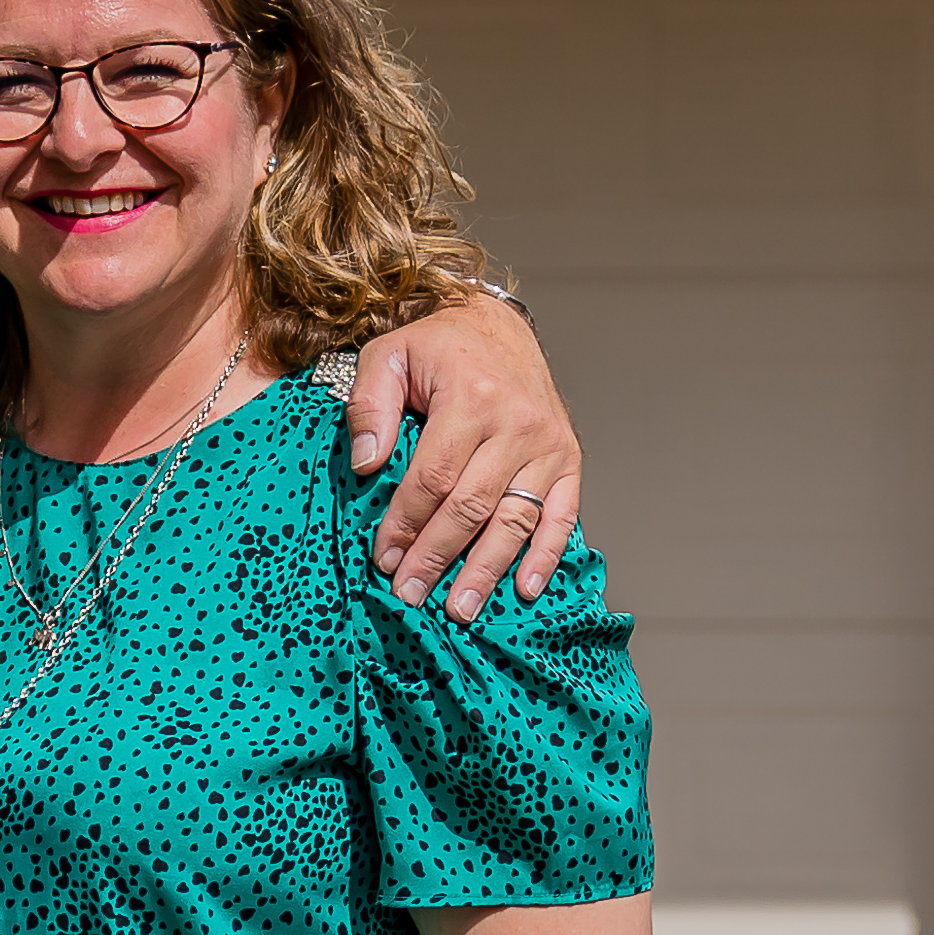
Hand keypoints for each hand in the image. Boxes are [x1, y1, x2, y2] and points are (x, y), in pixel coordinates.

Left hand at [348, 297, 580, 620]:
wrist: (498, 324)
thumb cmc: (437, 345)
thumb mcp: (389, 355)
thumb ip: (370, 405)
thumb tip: (365, 466)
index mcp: (472, 397)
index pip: (433, 477)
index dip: (406, 523)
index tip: (383, 559)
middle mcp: (517, 423)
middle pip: (472, 506)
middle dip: (437, 556)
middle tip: (411, 594)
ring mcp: (548, 444)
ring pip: (514, 519)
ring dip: (487, 569)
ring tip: (460, 610)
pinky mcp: (568, 459)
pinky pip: (561, 515)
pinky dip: (545, 555)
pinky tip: (525, 590)